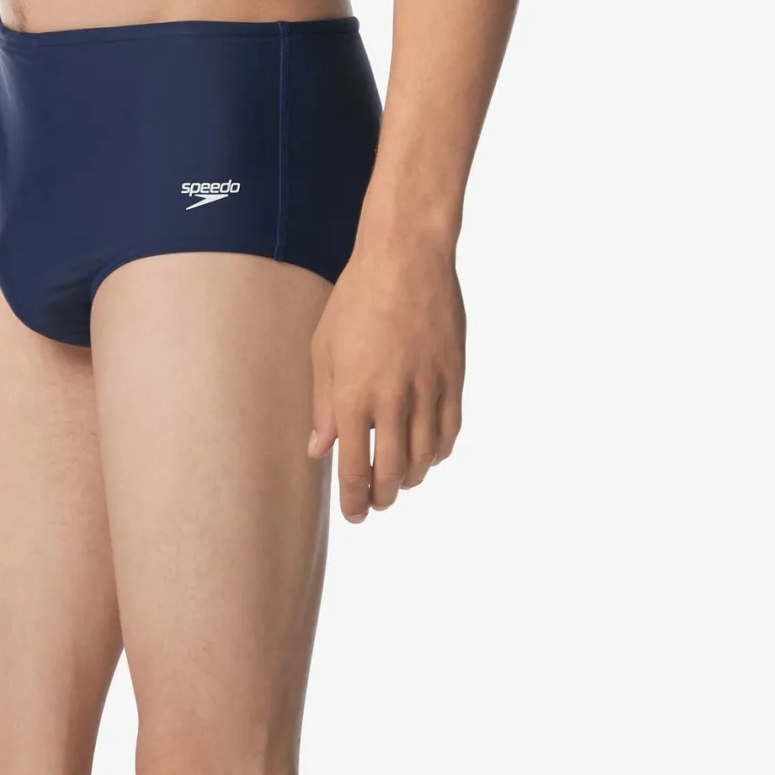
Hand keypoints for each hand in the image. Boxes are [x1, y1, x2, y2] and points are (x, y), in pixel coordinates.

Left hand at [308, 231, 464, 518]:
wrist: (406, 259)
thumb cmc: (355, 299)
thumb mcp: (323, 349)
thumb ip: (322, 405)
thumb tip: (319, 449)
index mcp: (353, 395)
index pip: (354, 467)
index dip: (355, 499)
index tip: (355, 515)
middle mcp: (393, 399)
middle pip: (393, 472)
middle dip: (383, 497)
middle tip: (376, 504)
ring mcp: (429, 389)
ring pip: (426, 457)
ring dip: (412, 477)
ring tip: (401, 481)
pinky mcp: (455, 377)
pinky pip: (450, 430)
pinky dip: (440, 452)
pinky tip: (429, 454)